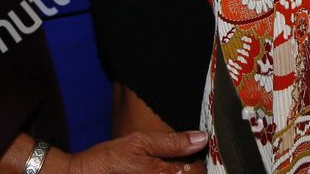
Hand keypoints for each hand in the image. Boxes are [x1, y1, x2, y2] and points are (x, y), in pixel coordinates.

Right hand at [58, 130, 207, 173]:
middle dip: (185, 169)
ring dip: (173, 173)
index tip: (190, 151)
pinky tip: (148, 172)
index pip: (198, 172)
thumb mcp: (140, 143)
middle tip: (174, 159)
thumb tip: (201, 138)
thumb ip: (173, 142)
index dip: (197, 159)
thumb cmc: (108, 161)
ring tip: (160, 166)